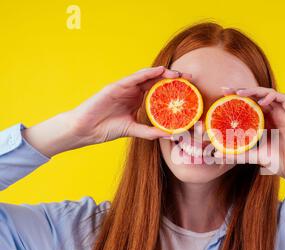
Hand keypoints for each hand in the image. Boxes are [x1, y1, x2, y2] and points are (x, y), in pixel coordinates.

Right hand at [23, 66, 191, 156]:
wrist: (86, 129)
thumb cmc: (106, 128)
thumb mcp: (133, 130)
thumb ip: (150, 131)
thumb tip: (170, 134)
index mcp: (137, 100)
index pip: (158, 91)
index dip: (173, 89)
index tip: (189, 90)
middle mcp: (132, 91)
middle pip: (156, 81)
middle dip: (173, 78)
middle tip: (190, 78)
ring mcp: (124, 87)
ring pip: (147, 77)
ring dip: (163, 73)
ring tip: (177, 74)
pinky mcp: (116, 86)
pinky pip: (134, 78)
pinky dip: (147, 73)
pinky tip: (159, 71)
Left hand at [218, 87, 284, 189]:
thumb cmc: (280, 162)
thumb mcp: (254, 156)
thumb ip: (237, 154)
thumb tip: (216, 155)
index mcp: (265, 122)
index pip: (249, 105)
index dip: (236, 99)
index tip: (221, 97)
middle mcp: (273, 114)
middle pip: (256, 96)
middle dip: (241, 91)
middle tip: (225, 90)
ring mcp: (283, 113)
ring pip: (267, 94)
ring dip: (254, 91)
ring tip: (239, 93)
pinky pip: (283, 98)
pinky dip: (271, 96)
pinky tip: (261, 101)